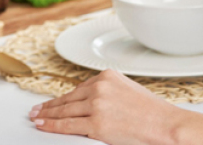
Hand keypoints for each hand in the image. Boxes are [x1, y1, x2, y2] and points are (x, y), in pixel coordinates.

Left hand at [29, 69, 202, 143]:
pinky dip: (52, 125)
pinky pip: (68, 125)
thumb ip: (107, 92)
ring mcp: (97, 105)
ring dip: (48, 115)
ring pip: (65, 111)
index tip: (52, 100)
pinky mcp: (96, 123)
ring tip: (37, 117)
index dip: (62, 97)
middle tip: (37, 109)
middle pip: (68, 98)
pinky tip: (43, 124)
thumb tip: (89, 101)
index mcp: (107, 76)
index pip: (78, 88)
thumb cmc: (152, 112)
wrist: (165, 124)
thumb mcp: (126, 91)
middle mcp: (99, 87)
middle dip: (50, 105)